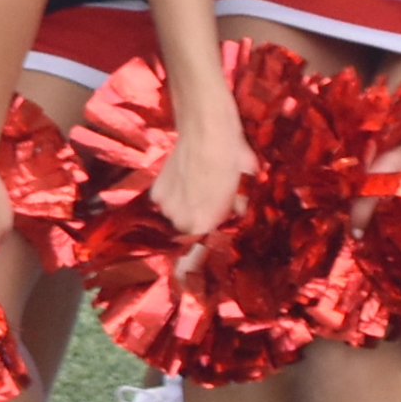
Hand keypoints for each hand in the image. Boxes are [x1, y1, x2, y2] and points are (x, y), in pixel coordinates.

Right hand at [147, 114, 251, 270]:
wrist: (204, 123)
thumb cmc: (232, 155)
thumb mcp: (244, 184)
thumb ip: (237, 207)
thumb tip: (235, 214)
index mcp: (203, 221)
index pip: (192, 258)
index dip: (191, 268)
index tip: (189, 279)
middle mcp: (179, 217)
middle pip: (188, 234)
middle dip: (199, 226)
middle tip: (214, 209)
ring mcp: (164, 202)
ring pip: (175, 217)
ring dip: (186, 210)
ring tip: (201, 192)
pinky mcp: (156, 187)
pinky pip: (165, 202)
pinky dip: (175, 197)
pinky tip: (186, 182)